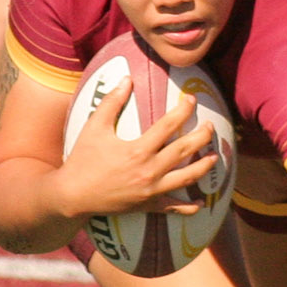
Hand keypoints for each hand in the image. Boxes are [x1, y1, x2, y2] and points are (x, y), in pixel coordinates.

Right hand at [55, 77, 217, 217]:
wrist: (72, 195)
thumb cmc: (82, 160)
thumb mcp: (94, 127)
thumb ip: (111, 102)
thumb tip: (127, 78)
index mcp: (138, 149)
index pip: (169, 125)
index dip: (183, 110)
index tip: (191, 99)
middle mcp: (149, 170)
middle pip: (184, 151)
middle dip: (201, 136)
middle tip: (210, 126)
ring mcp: (150, 190)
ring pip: (186, 178)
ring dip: (203, 168)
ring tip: (213, 157)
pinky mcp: (147, 205)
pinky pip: (172, 208)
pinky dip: (187, 208)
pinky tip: (199, 205)